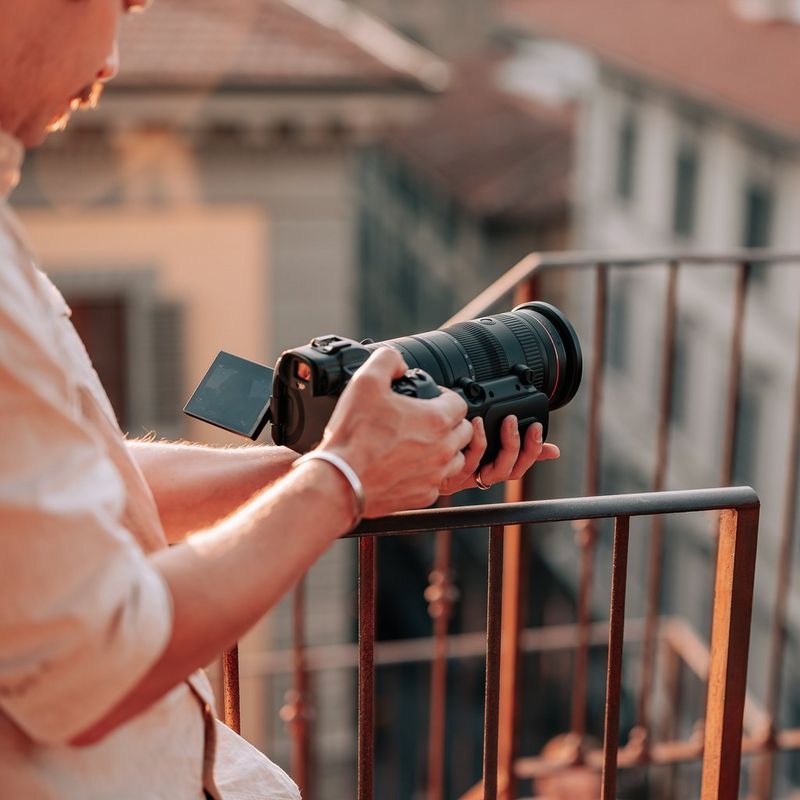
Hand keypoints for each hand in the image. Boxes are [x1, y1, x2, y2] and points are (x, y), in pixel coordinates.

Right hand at [319, 348, 471, 516]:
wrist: (340, 479)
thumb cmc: (354, 435)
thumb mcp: (366, 380)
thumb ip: (388, 360)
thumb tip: (398, 362)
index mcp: (436, 420)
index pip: (459, 403)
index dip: (445, 397)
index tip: (432, 399)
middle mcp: (443, 449)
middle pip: (464, 432)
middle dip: (449, 423)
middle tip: (426, 420)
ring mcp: (435, 475)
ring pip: (456, 459)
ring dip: (445, 449)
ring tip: (422, 443)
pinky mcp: (423, 496)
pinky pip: (437, 482)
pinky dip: (428, 474)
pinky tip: (409, 466)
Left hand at [439, 416, 559, 494]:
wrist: (414, 460)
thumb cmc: (446, 452)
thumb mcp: (481, 444)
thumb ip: (512, 442)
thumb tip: (551, 449)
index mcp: (491, 467)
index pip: (521, 466)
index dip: (535, 451)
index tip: (538, 428)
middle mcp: (482, 476)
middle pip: (513, 471)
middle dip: (522, 446)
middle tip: (519, 421)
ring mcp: (469, 477)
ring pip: (497, 471)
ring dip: (506, 444)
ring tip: (506, 420)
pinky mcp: (453, 476)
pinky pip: (472, 462)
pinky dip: (479, 442)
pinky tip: (477, 424)